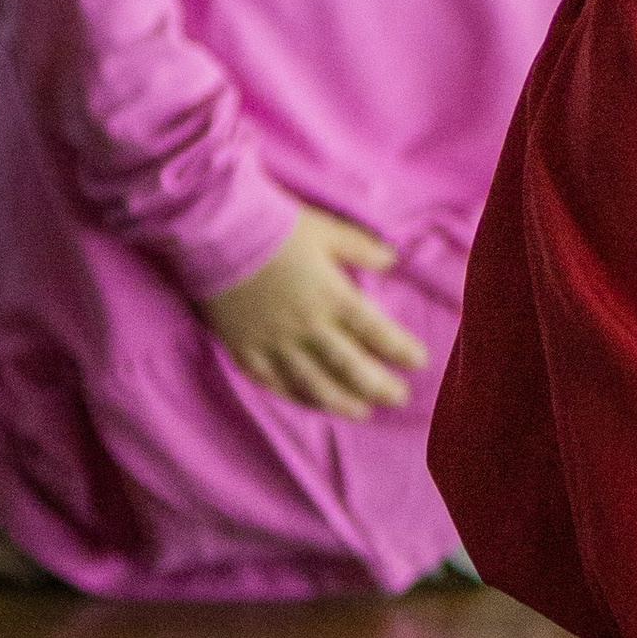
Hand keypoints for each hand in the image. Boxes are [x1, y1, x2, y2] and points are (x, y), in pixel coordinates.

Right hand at [199, 207, 425, 418]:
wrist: (217, 230)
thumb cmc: (275, 225)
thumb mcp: (326, 229)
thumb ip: (360, 247)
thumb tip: (392, 259)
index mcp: (332, 297)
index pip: (376, 332)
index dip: (401, 350)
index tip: (419, 361)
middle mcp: (307, 327)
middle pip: (351, 367)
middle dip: (379, 386)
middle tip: (399, 397)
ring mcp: (275, 343)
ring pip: (314, 384)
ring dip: (342, 401)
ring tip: (362, 412)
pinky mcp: (245, 349)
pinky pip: (273, 382)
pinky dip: (295, 396)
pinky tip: (311, 403)